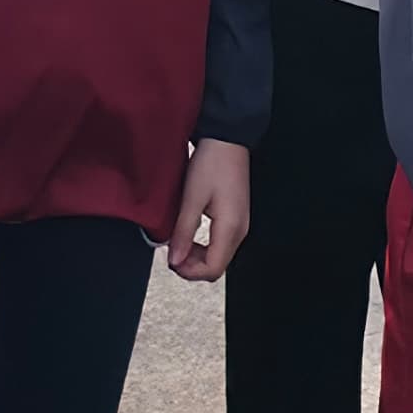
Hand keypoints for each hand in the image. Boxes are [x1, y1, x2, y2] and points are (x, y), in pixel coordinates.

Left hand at [164, 137, 253, 283]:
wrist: (227, 140)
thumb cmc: (212, 163)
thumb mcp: (191, 198)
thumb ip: (183, 233)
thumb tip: (175, 260)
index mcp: (230, 228)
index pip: (213, 269)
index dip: (189, 272)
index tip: (171, 261)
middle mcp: (240, 230)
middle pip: (217, 266)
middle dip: (192, 266)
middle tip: (172, 253)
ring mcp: (240, 224)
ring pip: (219, 256)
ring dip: (197, 256)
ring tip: (179, 242)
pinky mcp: (237, 218)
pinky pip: (221, 243)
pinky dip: (204, 246)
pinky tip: (190, 233)